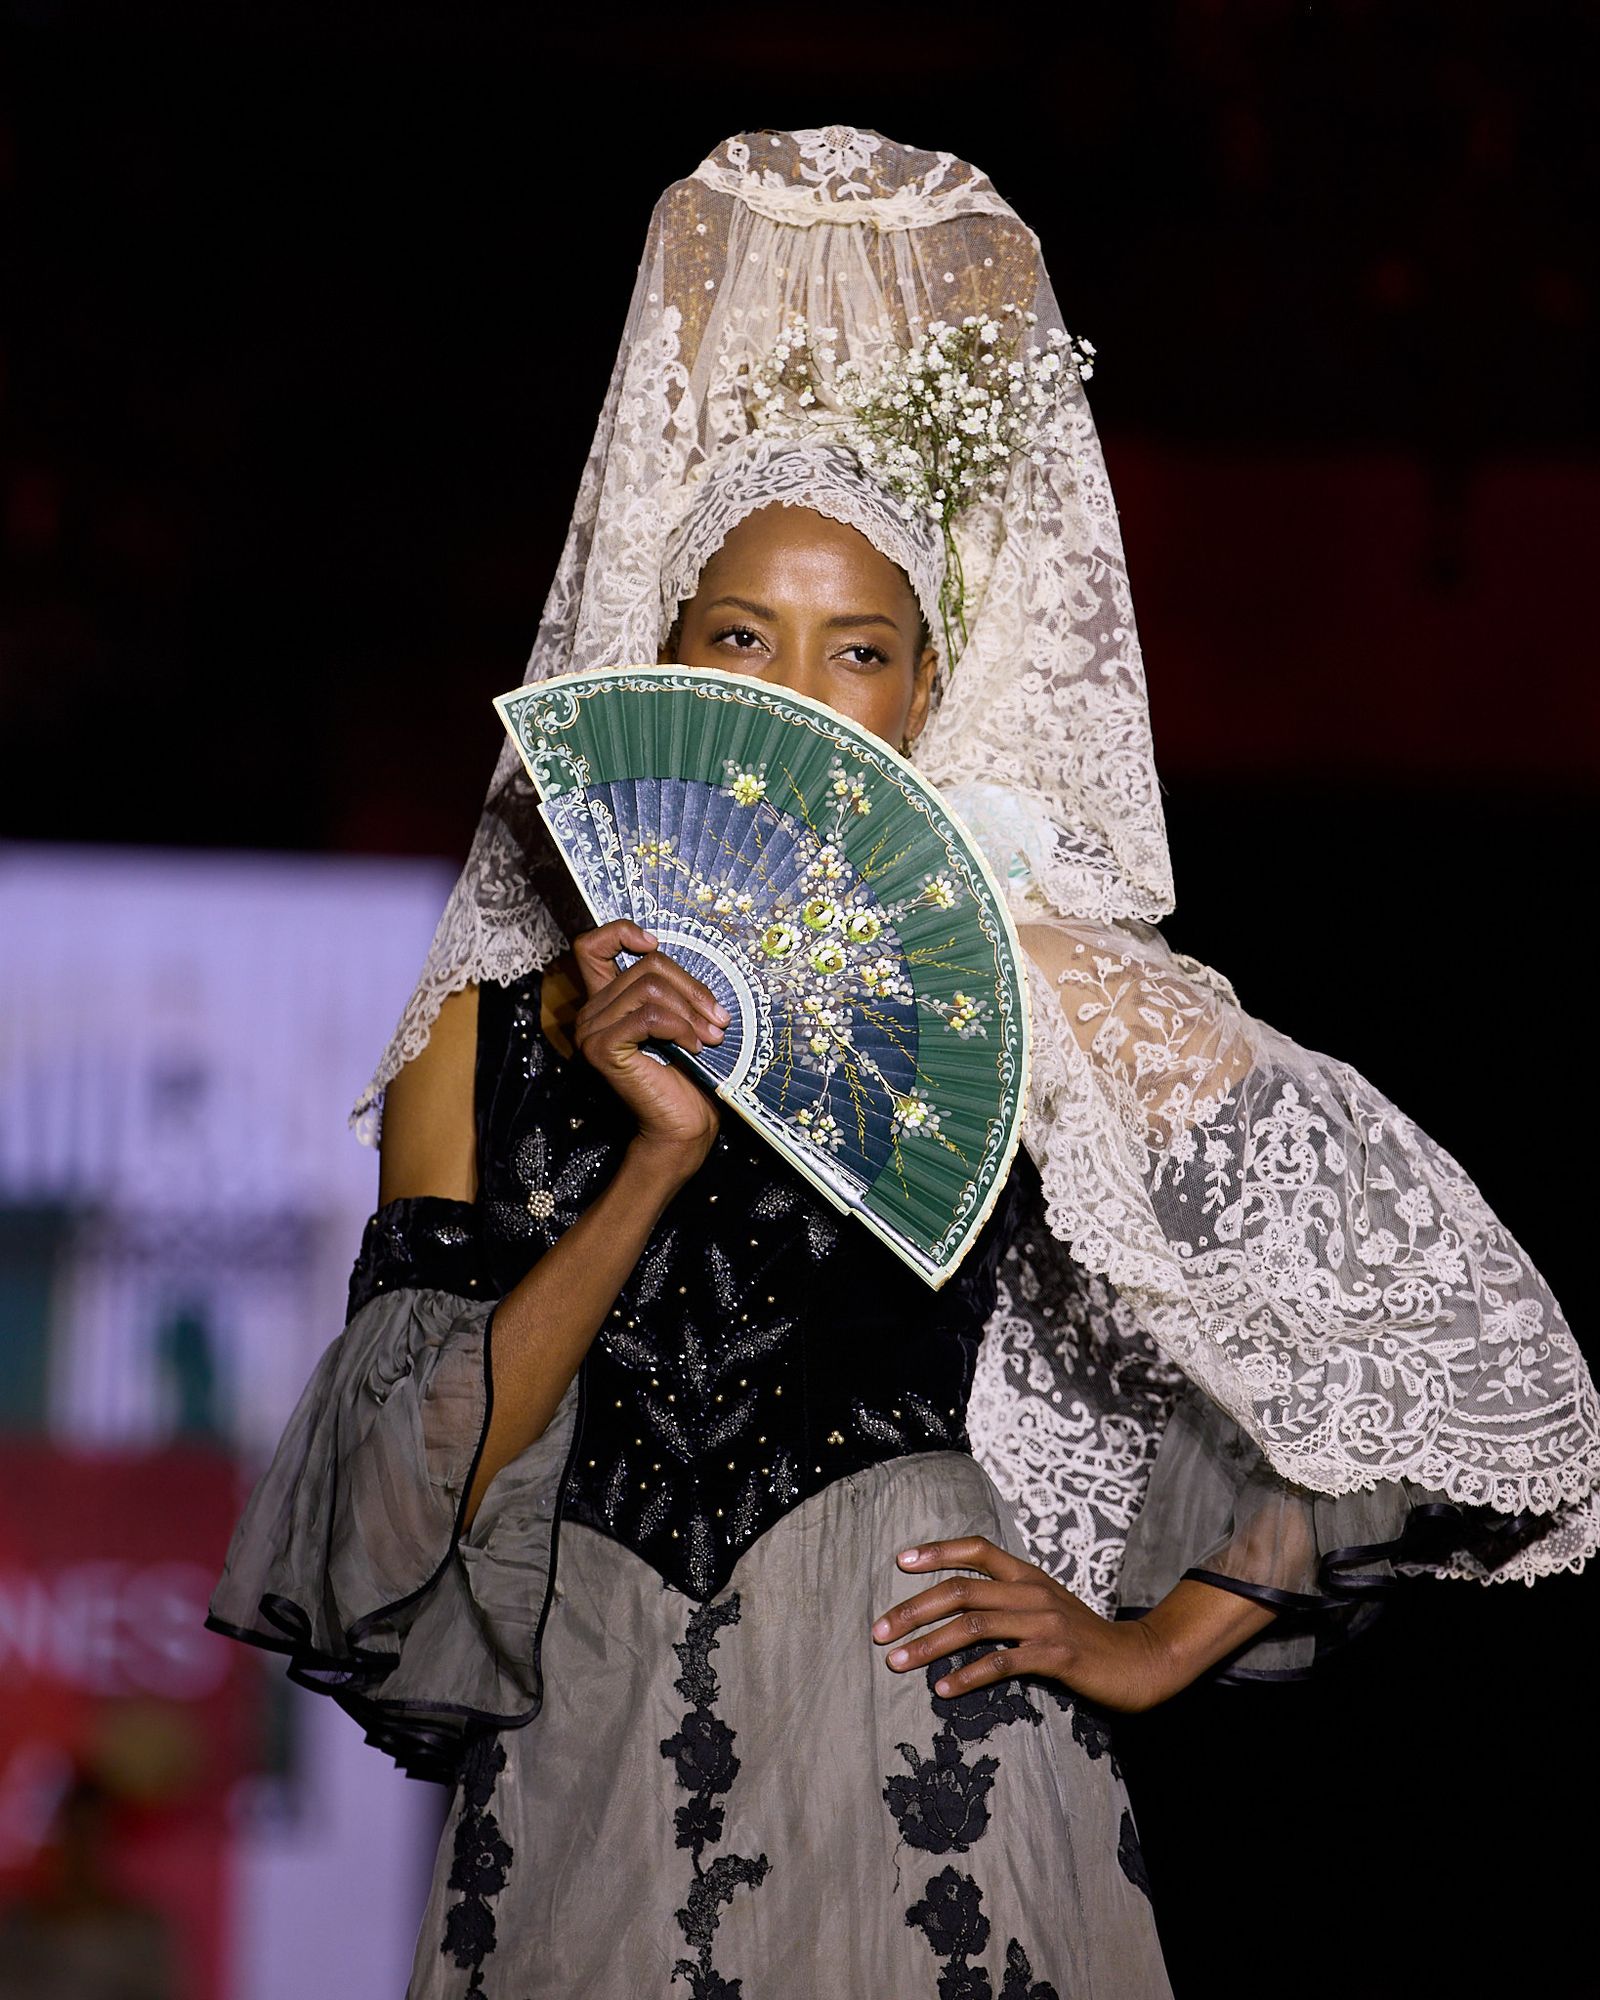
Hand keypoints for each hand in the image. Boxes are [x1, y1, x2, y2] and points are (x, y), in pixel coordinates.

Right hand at [572, 921, 724, 1174]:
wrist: (684, 1126)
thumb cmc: (688, 1074)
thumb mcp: (680, 1018)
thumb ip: (669, 989)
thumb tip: (686, 956)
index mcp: (606, 1001)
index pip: (591, 946)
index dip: (621, 932)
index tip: (655, 944)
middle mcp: (591, 1012)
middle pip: (644, 968)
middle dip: (691, 989)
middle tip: (719, 1018)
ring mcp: (592, 1031)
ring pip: (648, 989)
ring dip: (690, 1011)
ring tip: (712, 1035)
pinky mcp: (602, 1049)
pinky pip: (648, 1017)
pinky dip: (679, 1027)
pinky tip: (696, 1047)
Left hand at [870, 1535, 1177, 1714]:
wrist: (1139, 1661)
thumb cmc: (1083, 1638)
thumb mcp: (1044, 1606)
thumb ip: (1007, 1600)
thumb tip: (955, 1611)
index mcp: (1027, 1575)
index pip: (977, 1550)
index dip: (937, 1551)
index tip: (900, 1561)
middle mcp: (1032, 1591)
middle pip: (961, 1590)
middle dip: (913, 1609)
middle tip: (878, 1631)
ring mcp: (1044, 1622)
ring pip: (973, 1625)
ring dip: (929, 1645)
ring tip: (897, 1662)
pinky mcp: (1056, 1655)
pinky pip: (1002, 1663)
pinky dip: (967, 1676)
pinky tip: (943, 1689)